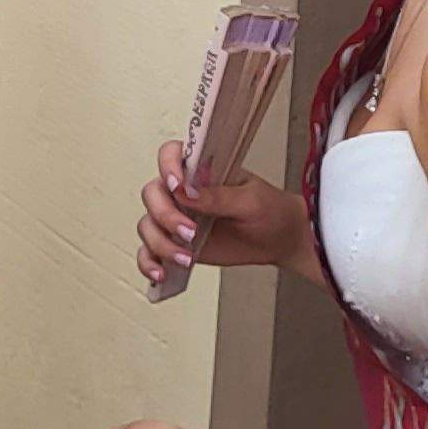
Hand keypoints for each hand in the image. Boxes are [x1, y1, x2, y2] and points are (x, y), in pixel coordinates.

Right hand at [138, 141, 320, 289]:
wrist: (279, 238)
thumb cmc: (270, 210)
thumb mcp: (251, 201)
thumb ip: (219, 197)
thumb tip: (186, 192)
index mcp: (200, 169)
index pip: (170, 155)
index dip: (167, 166)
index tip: (177, 185)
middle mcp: (182, 191)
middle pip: (153, 194)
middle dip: (165, 216)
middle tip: (190, 233)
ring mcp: (176, 217)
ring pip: (148, 225)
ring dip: (160, 243)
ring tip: (186, 258)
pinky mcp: (176, 243)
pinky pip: (150, 252)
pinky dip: (149, 263)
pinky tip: (161, 273)